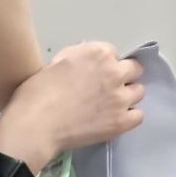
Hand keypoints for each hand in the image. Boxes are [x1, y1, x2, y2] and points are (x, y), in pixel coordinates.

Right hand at [7, 41, 145, 157]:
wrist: (36, 123)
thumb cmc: (38, 91)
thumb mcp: (57, 62)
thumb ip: (79, 58)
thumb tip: (88, 64)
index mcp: (97, 53)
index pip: (113, 53)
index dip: (103, 63)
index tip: (94, 73)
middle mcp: (114, 72)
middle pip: (134, 70)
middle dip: (122, 76)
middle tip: (105, 87)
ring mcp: (121, 98)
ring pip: (139, 92)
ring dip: (127, 96)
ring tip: (110, 105)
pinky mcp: (122, 121)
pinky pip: (138, 115)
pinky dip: (128, 116)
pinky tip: (113, 118)